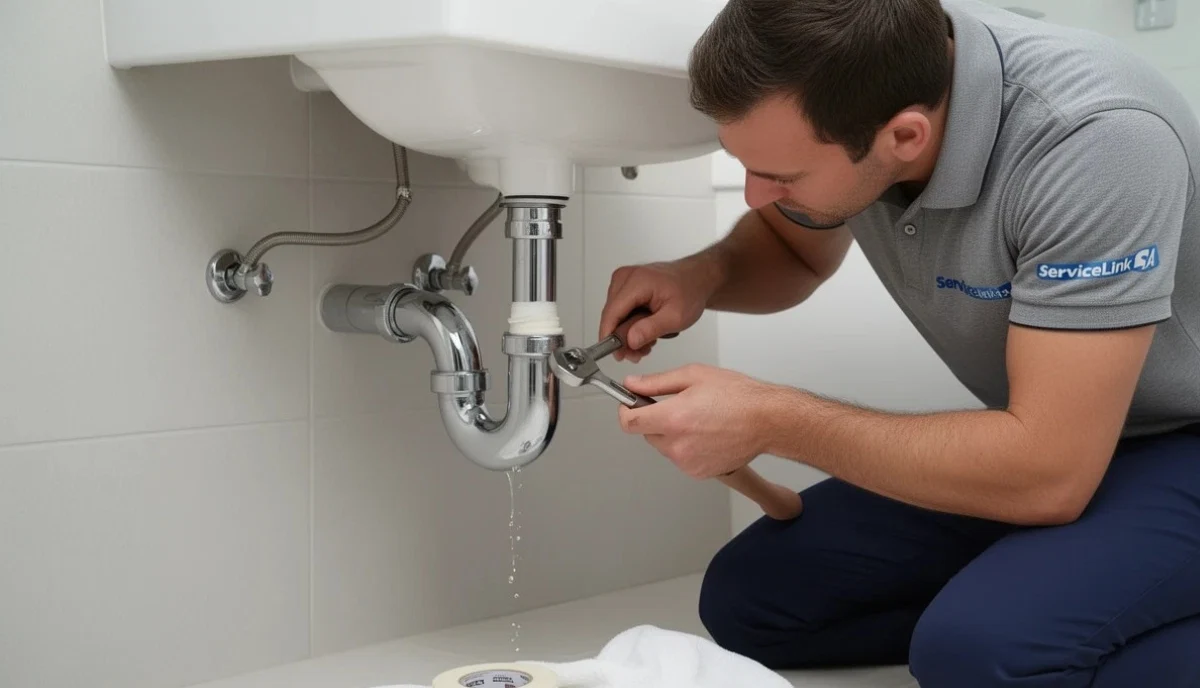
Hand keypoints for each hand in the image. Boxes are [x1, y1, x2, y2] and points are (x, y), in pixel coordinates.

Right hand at [598, 258, 717, 362]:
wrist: (697, 279)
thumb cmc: (690, 291)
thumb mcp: (676, 316)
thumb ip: (651, 329)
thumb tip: (630, 340)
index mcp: (637, 281)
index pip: (612, 312)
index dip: (610, 336)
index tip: (614, 353)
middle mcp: (626, 277)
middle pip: (612, 316)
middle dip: (623, 338)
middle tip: (638, 353)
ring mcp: (623, 280)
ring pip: (615, 316)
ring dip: (628, 333)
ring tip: (647, 342)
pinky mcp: (625, 286)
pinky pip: (620, 311)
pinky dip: (630, 324)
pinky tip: (644, 331)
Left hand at [617, 364, 779, 478]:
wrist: (767, 420)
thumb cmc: (738, 396)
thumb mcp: (694, 376)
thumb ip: (657, 382)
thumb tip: (632, 385)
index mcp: (672, 418)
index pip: (629, 422)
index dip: (625, 411)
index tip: (629, 404)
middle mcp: (677, 444)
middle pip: (646, 434)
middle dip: (654, 419)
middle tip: (677, 406)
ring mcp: (687, 462)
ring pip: (664, 446)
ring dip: (671, 434)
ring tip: (698, 419)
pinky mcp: (699, 472)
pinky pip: (681, 458)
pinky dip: (686, 447)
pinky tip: (706, 433)